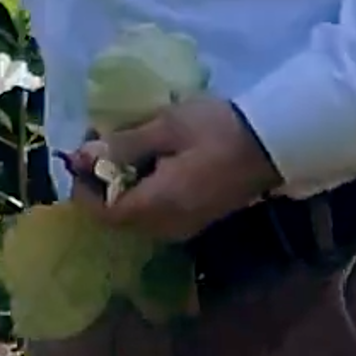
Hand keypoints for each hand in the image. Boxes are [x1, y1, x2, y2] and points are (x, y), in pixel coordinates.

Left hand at [66, 95, 282, 242]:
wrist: (274, 142)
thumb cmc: (217, 129)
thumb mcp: (165, 127)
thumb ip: (122, 145)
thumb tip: (83, 156)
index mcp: (156, 207)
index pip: (101, 214)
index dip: (83, 187)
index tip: (81, 154)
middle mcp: (167, 227)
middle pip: (117, 217)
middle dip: (102, 184)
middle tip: (102, 142)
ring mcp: (185, 226)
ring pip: (137, 215)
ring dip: (123, 186)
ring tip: (125, 144)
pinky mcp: (198, 218)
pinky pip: (157, 212)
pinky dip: (144, 191)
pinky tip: (151, 160)